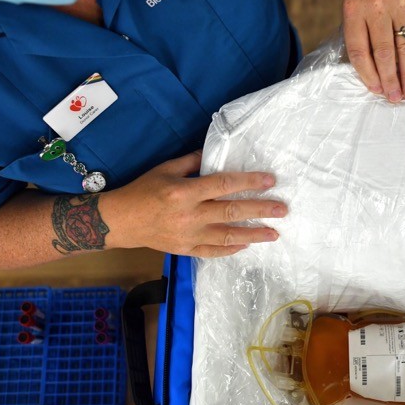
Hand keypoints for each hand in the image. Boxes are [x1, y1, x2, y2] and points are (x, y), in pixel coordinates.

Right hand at [103, 151, 286, 256]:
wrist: (121, 221)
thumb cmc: (143, 190)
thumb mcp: (165, 169)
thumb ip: (193, 161)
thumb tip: (217, 153)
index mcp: (185, 192)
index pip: (224, 185)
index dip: (250, 182)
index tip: (270, 181)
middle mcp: (190, 215)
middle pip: (232, 211)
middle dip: (261, 210)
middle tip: (282, 209)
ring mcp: (189, 236)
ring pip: (228, 236)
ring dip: (254, 234)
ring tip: (274, 233)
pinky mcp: (186, 250)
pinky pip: (214, 252)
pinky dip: (232, 249)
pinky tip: (247, 244)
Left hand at [342, 0, 404, 101]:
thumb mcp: (353, 7)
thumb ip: (360, 36)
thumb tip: (375, 76)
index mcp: (354, 10)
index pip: (360, 51)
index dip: (368, 74)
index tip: (376, 91)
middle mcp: (377, 6)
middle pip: (383, 52)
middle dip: (390, 80)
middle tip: (396, 99)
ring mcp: (401, 2)